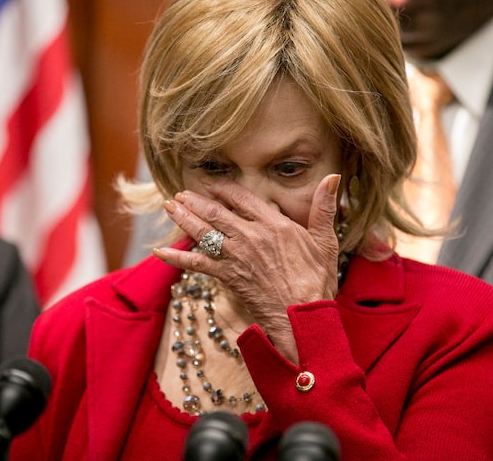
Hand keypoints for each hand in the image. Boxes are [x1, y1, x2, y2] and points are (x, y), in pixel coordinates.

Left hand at [152, 173, 341, 363]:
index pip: (244, 199)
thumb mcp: (326, 240)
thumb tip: (333, 177)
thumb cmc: (317, 281)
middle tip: (181, 193)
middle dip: (196, 201)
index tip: (213, 185)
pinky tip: (159, 251)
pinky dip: (176, 257)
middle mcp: (251, 237)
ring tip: (169, 206)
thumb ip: (325, 207)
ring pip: (204, 232)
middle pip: (217, 213)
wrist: (302, 317)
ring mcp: (236, 257)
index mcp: (274, 225)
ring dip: (184, 218)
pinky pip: (196, 263)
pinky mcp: (227, 277)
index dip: (226, 190)